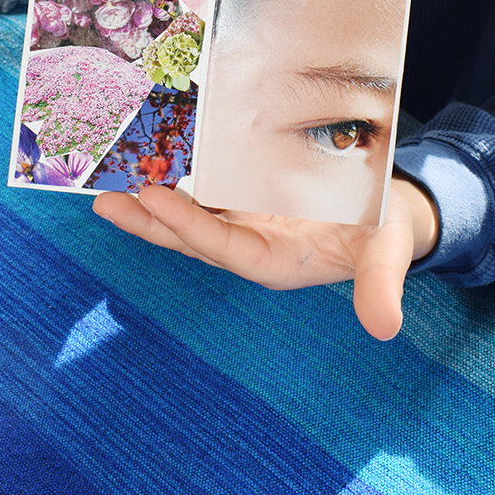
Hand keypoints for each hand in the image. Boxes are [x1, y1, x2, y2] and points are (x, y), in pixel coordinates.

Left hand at [93, 176, 438, 340]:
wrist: (388, 217)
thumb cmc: (385, 234)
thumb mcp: (388, 255)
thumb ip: (380, 287)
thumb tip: (384, 327)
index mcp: (276, 263)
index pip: (223, 247)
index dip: (188, 226)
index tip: (153, 199)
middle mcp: (251, 248)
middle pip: (191, 239)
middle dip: (150, 224)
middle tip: (107, 204)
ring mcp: (245, 225)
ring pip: (189, 218)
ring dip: (152, 208)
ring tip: (109, 195)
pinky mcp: (246, 204)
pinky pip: (204, 196)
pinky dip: (177, 185)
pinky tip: (149, 167)